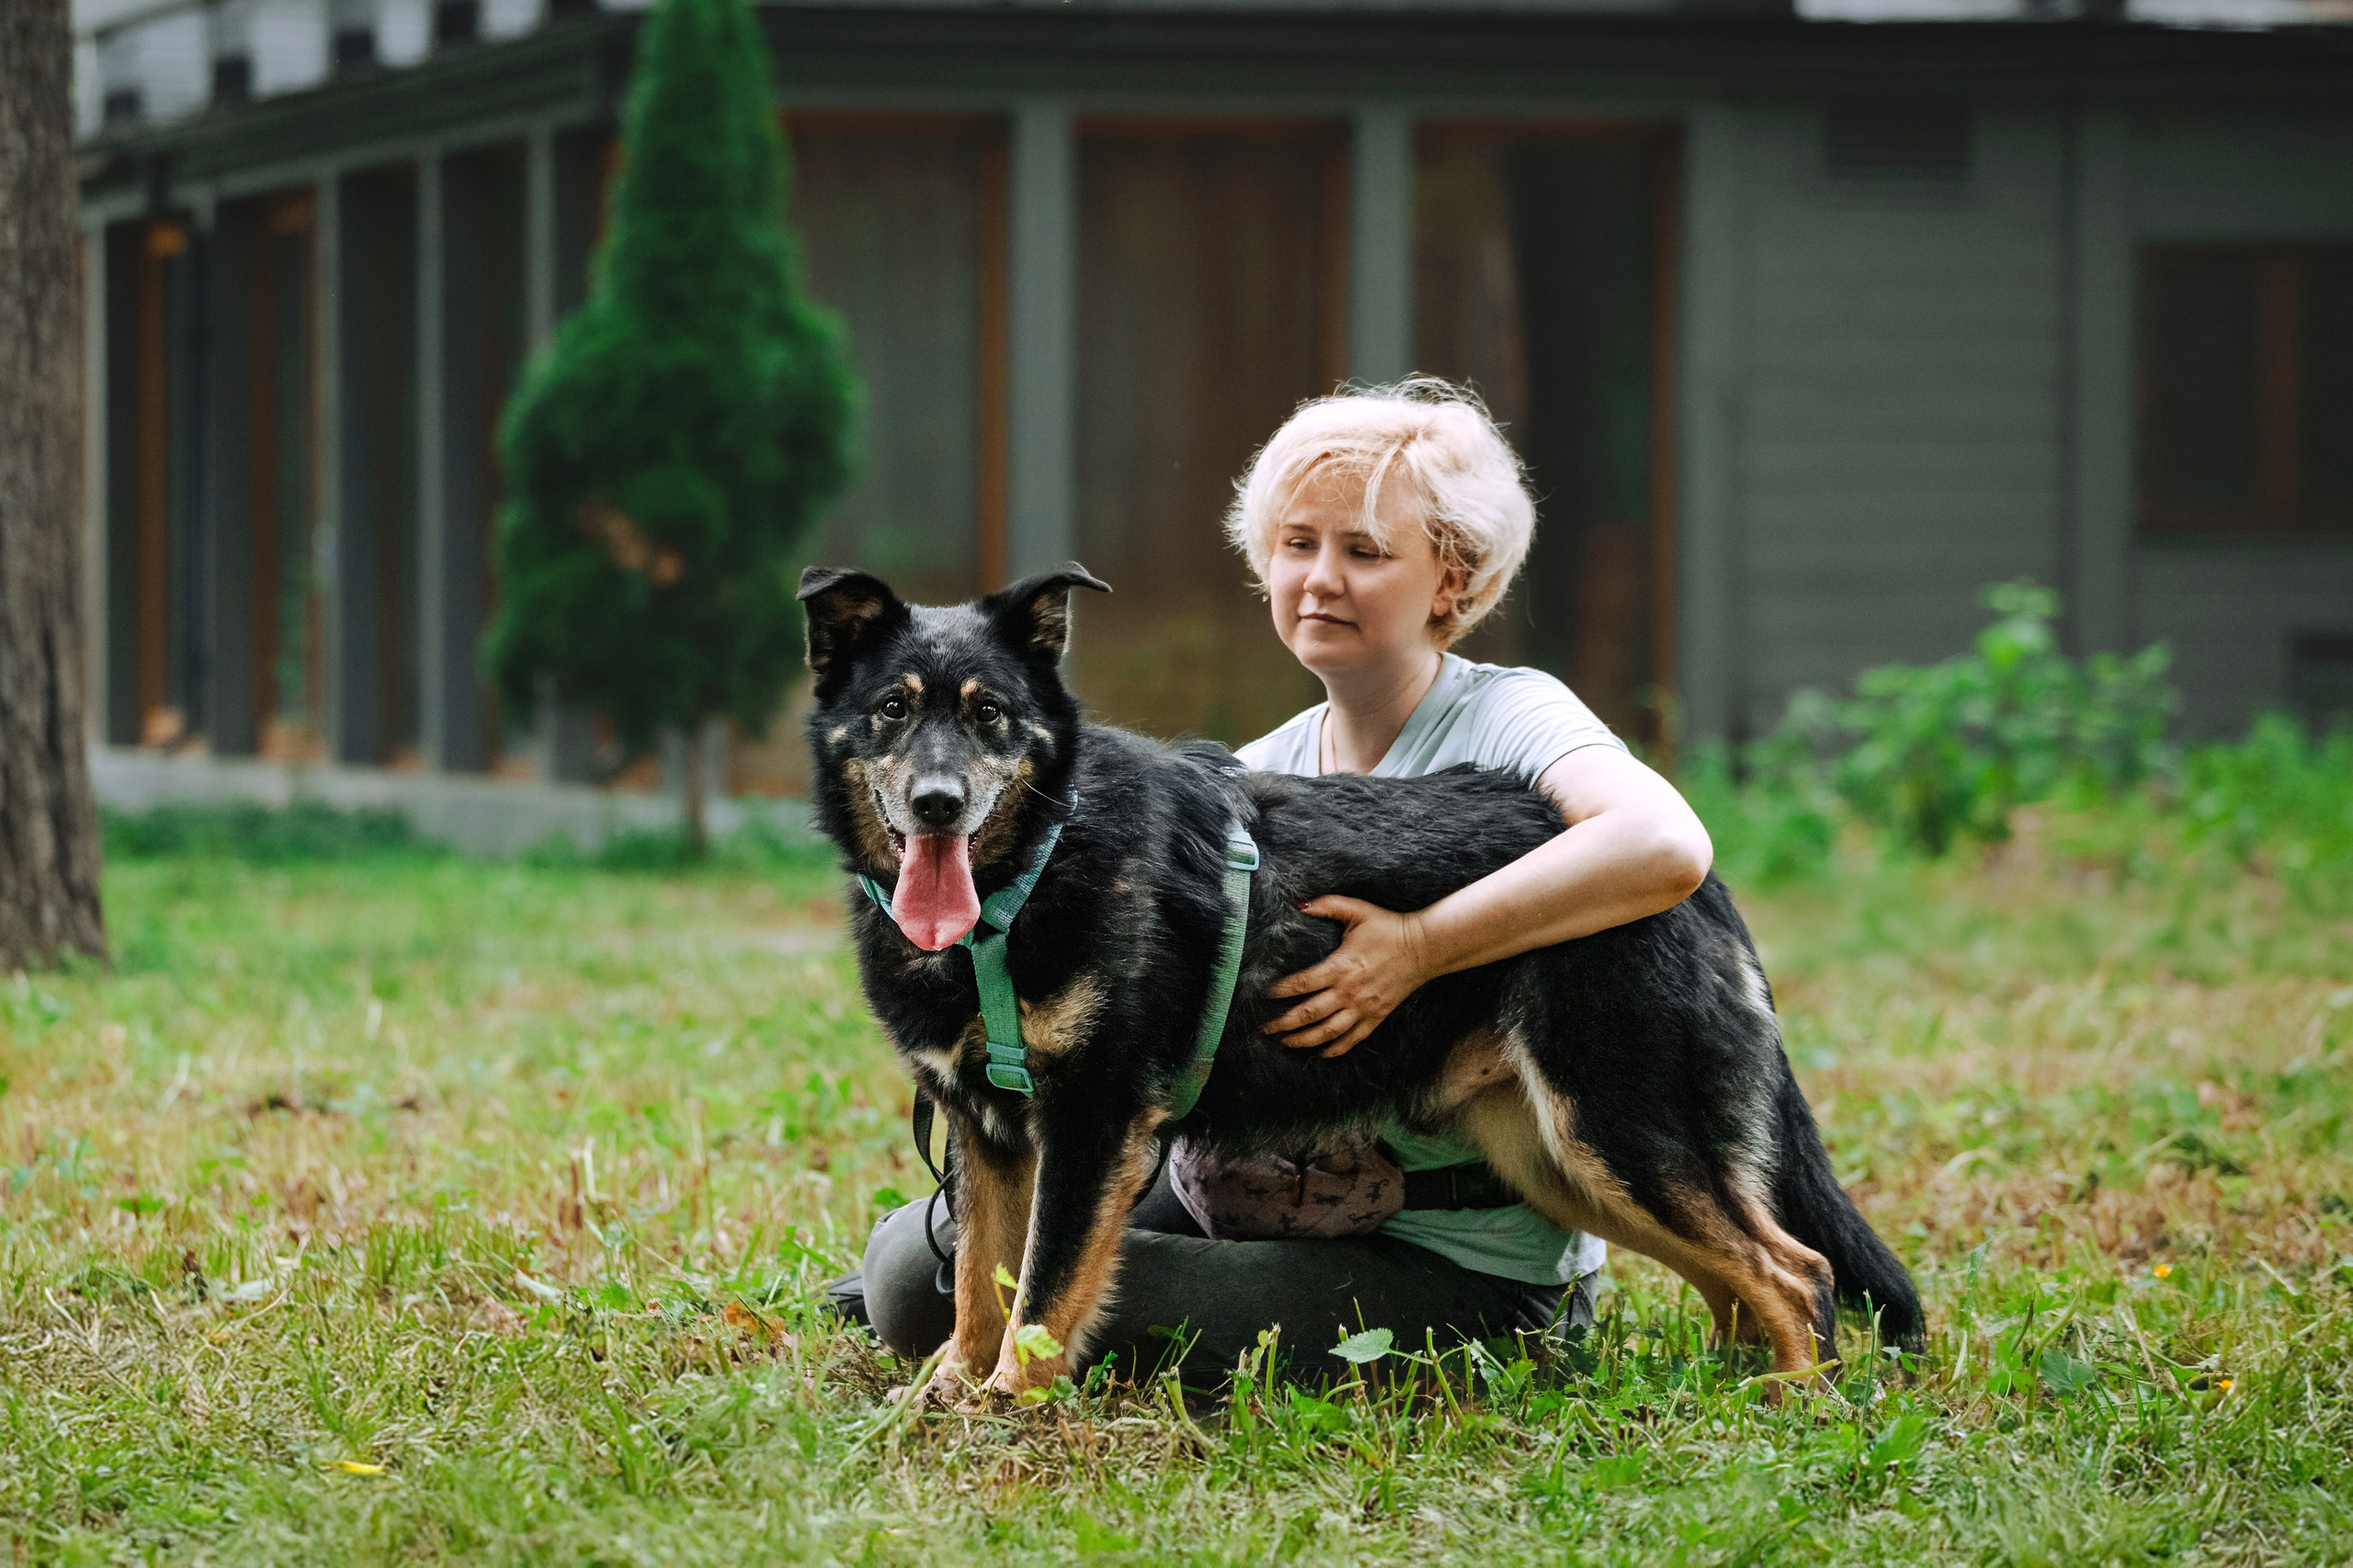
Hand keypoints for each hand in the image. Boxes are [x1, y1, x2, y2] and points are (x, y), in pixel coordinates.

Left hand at [1262, 896, 1431, 1057]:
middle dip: (1283, 1024)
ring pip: (1327, 1032)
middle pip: (1309, 1013)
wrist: (1424, 947)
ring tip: (1284, 1043)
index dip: (1279, 991)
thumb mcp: (1358, 910)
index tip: (1263, 995)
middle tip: (1264, 1029)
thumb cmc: (1388, 927)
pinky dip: (1336, 1049)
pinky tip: (1321, 1053)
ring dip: (1303, 1040)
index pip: (1301, 984)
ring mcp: (1363, 1008)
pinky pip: (1353, 1039)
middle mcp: (1349, 991)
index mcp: (1340, 966)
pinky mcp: (1376, 1017)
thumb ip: (1328, 905)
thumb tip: (1299, 904)